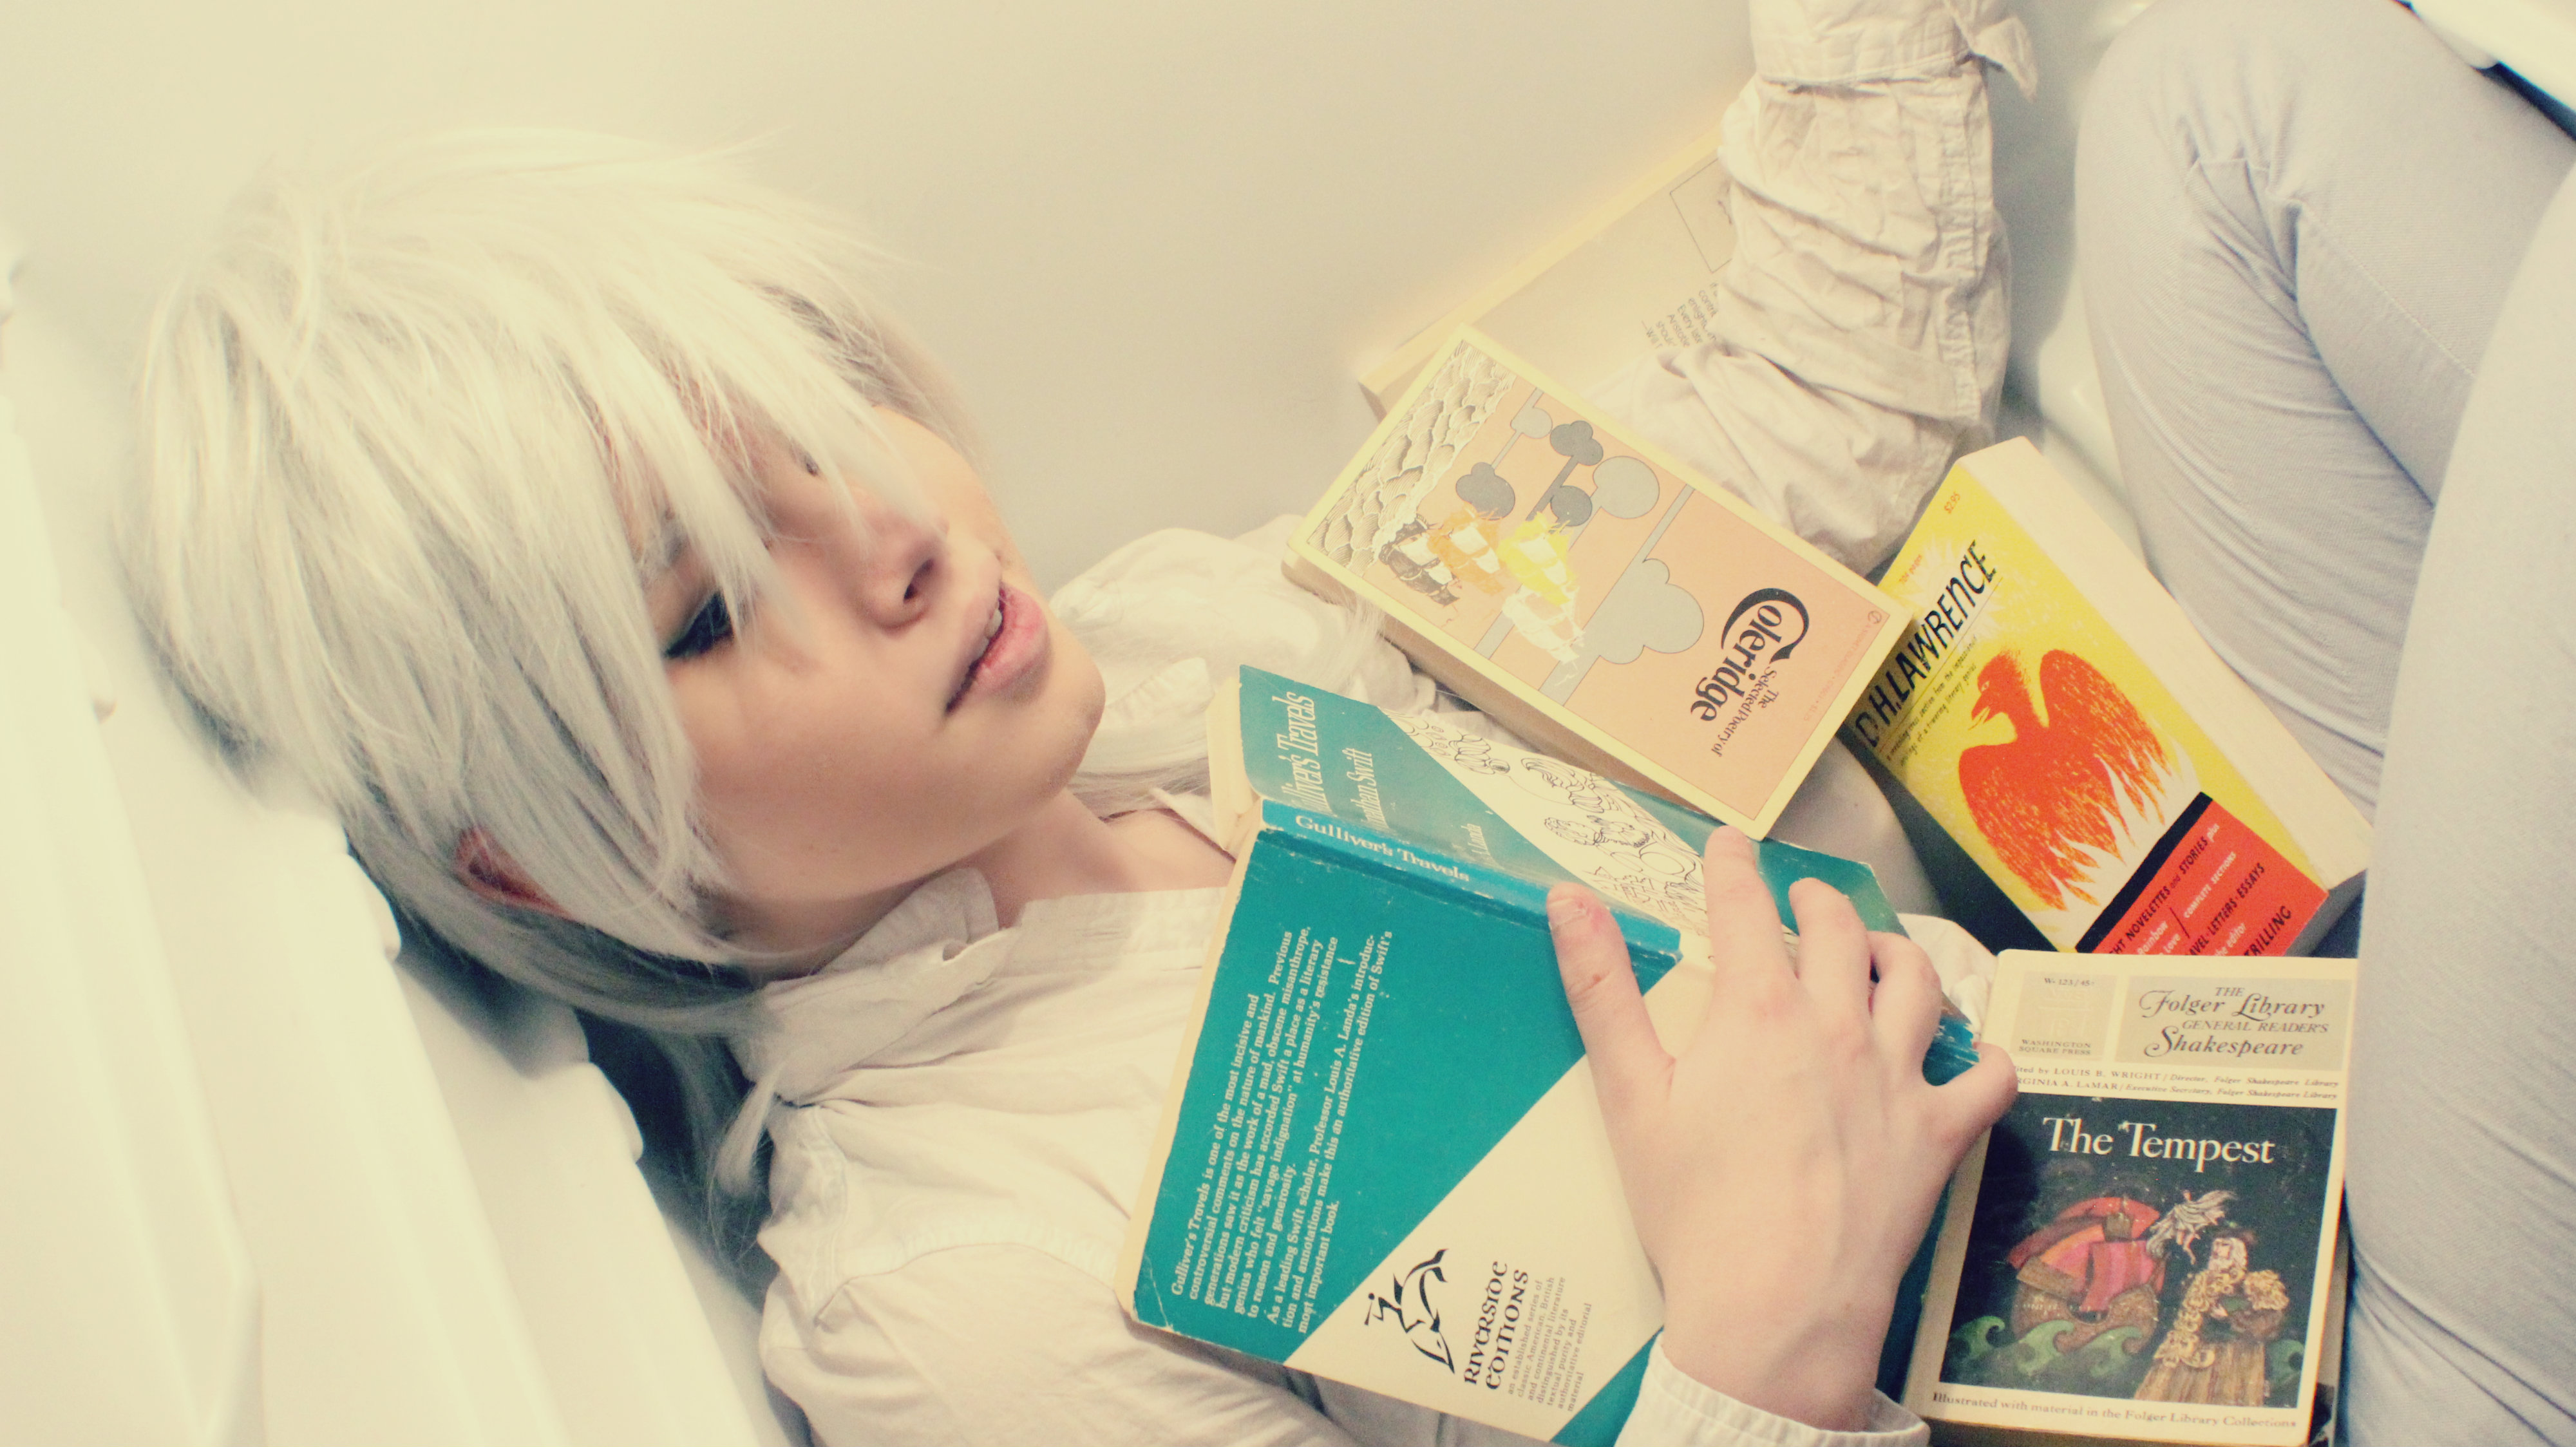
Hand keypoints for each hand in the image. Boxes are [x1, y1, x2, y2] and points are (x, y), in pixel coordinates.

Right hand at [1546, 826, 2014, 1429]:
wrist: (1776, 1307)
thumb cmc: (1693, 1209)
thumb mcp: (1628, 1097)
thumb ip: (1600, 989)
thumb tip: (1566, 899)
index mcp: (1756, 1011)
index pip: (1744, 908)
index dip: (1731, 866)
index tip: (1727, 843)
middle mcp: (1837, 1027)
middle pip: (1838, 932)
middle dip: (1817, 900)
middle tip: (1802, 897)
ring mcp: (1897, 1079)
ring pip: (1918, 983)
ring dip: (1896, 954)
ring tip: (1879, 953)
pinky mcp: (1938, 1135)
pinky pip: (1986, 1079)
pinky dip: (1983, 1058)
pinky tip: (1970, 1053)